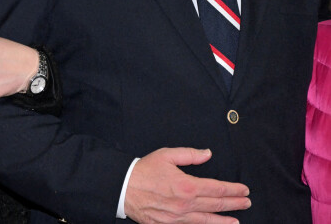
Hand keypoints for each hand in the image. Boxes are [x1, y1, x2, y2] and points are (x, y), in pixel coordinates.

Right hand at [125, 148, 250, 223]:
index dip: (233, 189)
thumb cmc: (145, 170)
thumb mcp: (167, 155)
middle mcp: (186, 204)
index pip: (217, 188)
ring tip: (236, 221)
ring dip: (224, 220)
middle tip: (247, 202)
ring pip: (207, 221)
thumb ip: (190, 155)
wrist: (124, 188)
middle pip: (216, 205)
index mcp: (187, 185)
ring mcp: (179, 218)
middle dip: (234, 203)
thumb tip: (207, 154)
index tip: (244, 190)